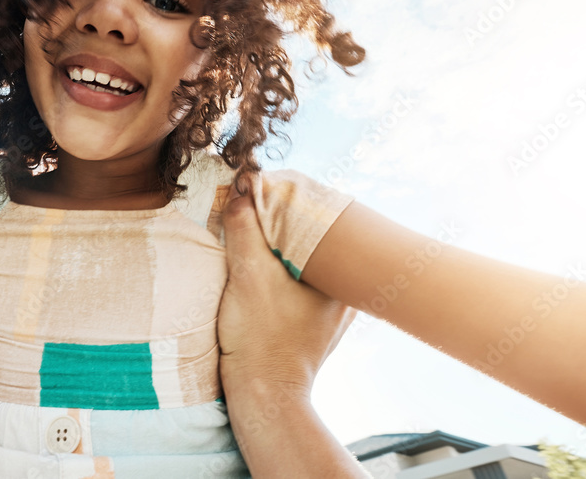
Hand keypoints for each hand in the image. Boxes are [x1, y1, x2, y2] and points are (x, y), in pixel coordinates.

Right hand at [217, 180, 365, 476]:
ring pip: (302, 259)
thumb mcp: (248, 275)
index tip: (258, 193)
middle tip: (251, 207)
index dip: (288, 202)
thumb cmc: (261, 339)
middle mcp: (344, 292)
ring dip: (276, 244)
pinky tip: (254, 263)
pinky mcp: (309, 320)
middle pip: (312, 239)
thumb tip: (241, 190)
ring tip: (249, 232)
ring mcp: (328, 308)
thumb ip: (245, 229)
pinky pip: (295, 279)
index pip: (320, 222)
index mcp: (343, 278)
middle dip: (280, 222)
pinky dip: (276, 266)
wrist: (262, 395)